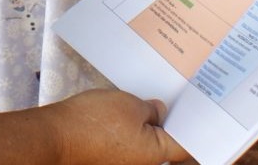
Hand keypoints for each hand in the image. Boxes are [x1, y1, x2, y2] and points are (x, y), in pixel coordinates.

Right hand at [49, 89, 190, 163]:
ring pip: (147, 141)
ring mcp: (126, 162)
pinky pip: (130, 142)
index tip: (199, 110)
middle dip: (169, 121)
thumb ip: (152, 109)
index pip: (186, 144)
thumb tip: (160, 112)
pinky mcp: (111, 156)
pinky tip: (127, 109)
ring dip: (149, 123)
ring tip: (148, 100)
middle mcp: (144, 163)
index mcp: (155, 153)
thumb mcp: (130, 104)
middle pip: (166, 143)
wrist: (57, 135)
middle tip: (172, 98)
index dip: (195, 126)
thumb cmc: (94, 122)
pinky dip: (132, 127)